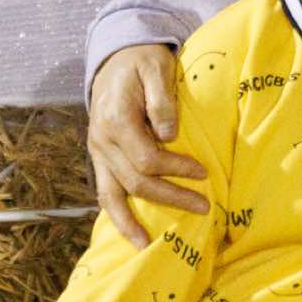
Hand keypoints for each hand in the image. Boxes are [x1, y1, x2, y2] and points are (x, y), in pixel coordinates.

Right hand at [87, 43, 206, 247]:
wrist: (115, 57)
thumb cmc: (142, 61)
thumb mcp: (156, 68)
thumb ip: (161, 100)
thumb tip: (168, 134)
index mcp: (116, 121)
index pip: (148, 158)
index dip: (176, 169)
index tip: (203, 173)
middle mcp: (102, 141)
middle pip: (136, 181)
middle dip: (170, 197)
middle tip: (204, 207)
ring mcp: (98, 151)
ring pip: (112, 194)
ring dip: (129, 221)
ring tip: (146, 244)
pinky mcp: (100, 156)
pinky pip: (105, 190)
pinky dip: (115, 212)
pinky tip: (129, 230)